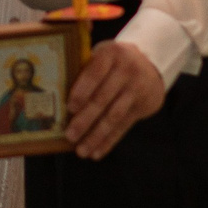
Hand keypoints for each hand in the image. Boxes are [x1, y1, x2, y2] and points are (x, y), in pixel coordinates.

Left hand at [66, 40, 166, 159]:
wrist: (150, 64)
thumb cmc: (113, 61)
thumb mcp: (102, 55)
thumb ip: (86, 69)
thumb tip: (57, 95)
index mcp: (111, 54)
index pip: (95, 73)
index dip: (82, 91)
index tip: (69, 108)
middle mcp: (127, 71)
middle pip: (103, 99)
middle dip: (85, 120)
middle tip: (69, 135)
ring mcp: (137, 90)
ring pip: (114, 116)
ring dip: (96, 136)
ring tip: (81, 150)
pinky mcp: (143, 106)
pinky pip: (124, 127)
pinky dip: (109, 141)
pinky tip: (96, 152)